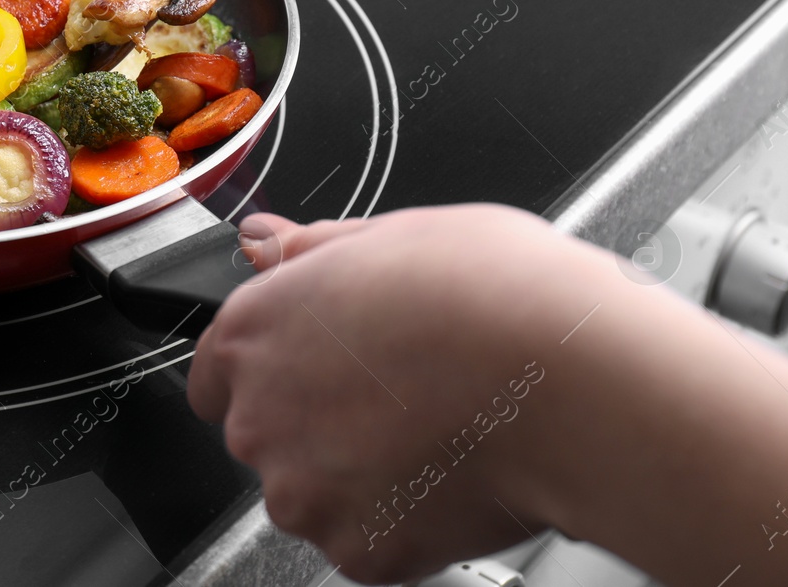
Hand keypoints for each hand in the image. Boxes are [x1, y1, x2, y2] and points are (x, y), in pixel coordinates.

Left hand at [189, 205, 787, 585]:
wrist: (571, 382)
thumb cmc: (494, 297)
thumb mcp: (395, 235)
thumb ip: (313, 250)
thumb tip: (264, 241)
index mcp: (254, 330)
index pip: (216, 372)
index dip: (272, 370)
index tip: (316, 371)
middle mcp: (259, 417)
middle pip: (267, 434)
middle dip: (320, 422)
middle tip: (400, 395)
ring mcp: (305, 493)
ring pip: (316, 493)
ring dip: (359, 475)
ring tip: (437, 432)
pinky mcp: (359, 552)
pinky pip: (369, 542)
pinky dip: (405, 521)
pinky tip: (452, 476)